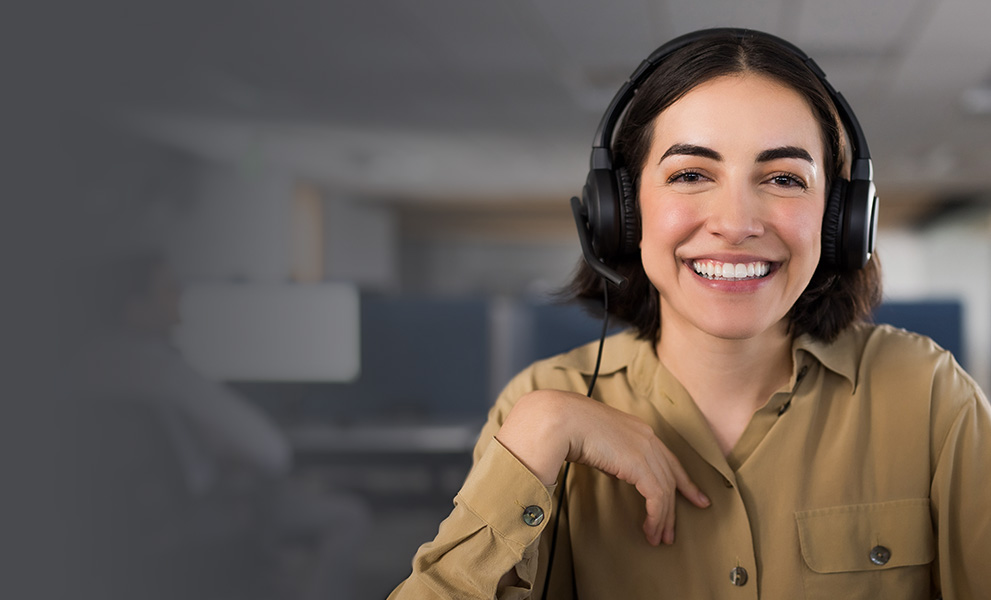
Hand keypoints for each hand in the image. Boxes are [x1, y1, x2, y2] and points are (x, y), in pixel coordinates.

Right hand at [496, 389, 709, 545]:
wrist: (561, 419)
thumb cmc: (569, 427)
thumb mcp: (598, 441)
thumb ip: (612, 455)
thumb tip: (615, 470)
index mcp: (638, 429)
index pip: (669, 459)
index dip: (684, 481)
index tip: (695, 497)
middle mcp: (647, 437)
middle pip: (671, 477)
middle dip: (675, 507)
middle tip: (672, 531)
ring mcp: (645, 449)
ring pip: (665, 491)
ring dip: (663, 519)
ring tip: (659, 538)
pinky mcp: (640, 464)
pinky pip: (656, 496)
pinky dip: (655, 516)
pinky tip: (650, 529)